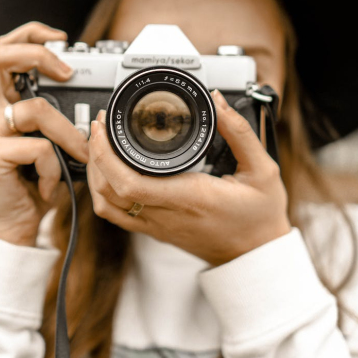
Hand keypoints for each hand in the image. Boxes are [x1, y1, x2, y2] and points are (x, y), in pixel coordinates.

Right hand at [0, 22, 88, 245]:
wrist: (16, 225)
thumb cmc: (36, 181)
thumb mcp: (49, 142)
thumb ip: (56, 117)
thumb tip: (92, 100)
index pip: (3, 51)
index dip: (29, 35)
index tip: (61, 39)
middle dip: (38, 55)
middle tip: (68, 73)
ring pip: (35, 110)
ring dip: (68, 135)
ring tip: (77, 157)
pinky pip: (39, 148)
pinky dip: (55, 168)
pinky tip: (50, 186)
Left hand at [87, 89, 290, 265]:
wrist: (257, 255)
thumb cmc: (260, 216)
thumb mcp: (263, 170)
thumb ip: (240, 133)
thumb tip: (218, 102)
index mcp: (190, 197)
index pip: (130, 182)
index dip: (106, 154)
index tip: (105, 125)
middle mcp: (167, 215)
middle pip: (108, 191)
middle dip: (95, 154)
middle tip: (100, 126)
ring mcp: (157, 226)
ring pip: (106, 206)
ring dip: (94, 174)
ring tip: (100, 145)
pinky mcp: (155, 231)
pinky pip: (116, 215)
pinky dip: (103, 192)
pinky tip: (109, 171)